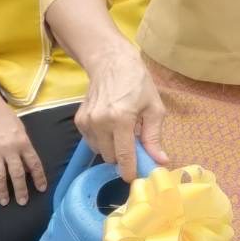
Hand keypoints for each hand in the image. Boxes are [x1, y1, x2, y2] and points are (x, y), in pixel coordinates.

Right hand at [0, 99, 46, 206]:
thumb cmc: (4, 114)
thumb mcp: (21, 128)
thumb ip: (25, 146)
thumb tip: (27, 163)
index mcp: (23, 142)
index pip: (34, 164)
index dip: (38, 178)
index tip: (41, 189)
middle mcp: (10, 150)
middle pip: (17, 174)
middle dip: (21, 190)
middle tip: (23, 202)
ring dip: (2, 191)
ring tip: (5, 202)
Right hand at [74, 43, 168, 180]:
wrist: (111, 63)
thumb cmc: (137, 83)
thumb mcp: (154, 108)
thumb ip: (154, 137)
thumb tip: (160, 161)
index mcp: (121, 119)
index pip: (123, 156)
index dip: (129, 171)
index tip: (134, 178)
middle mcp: (100, 122)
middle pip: (110, 157)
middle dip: (123, 157)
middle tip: (134, 147)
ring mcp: (87, 122)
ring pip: (100, 152)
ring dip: (112, 149)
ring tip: (122, 133)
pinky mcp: (79, 121)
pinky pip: (92, 142)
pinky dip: (102, 141)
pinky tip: (111, 128)